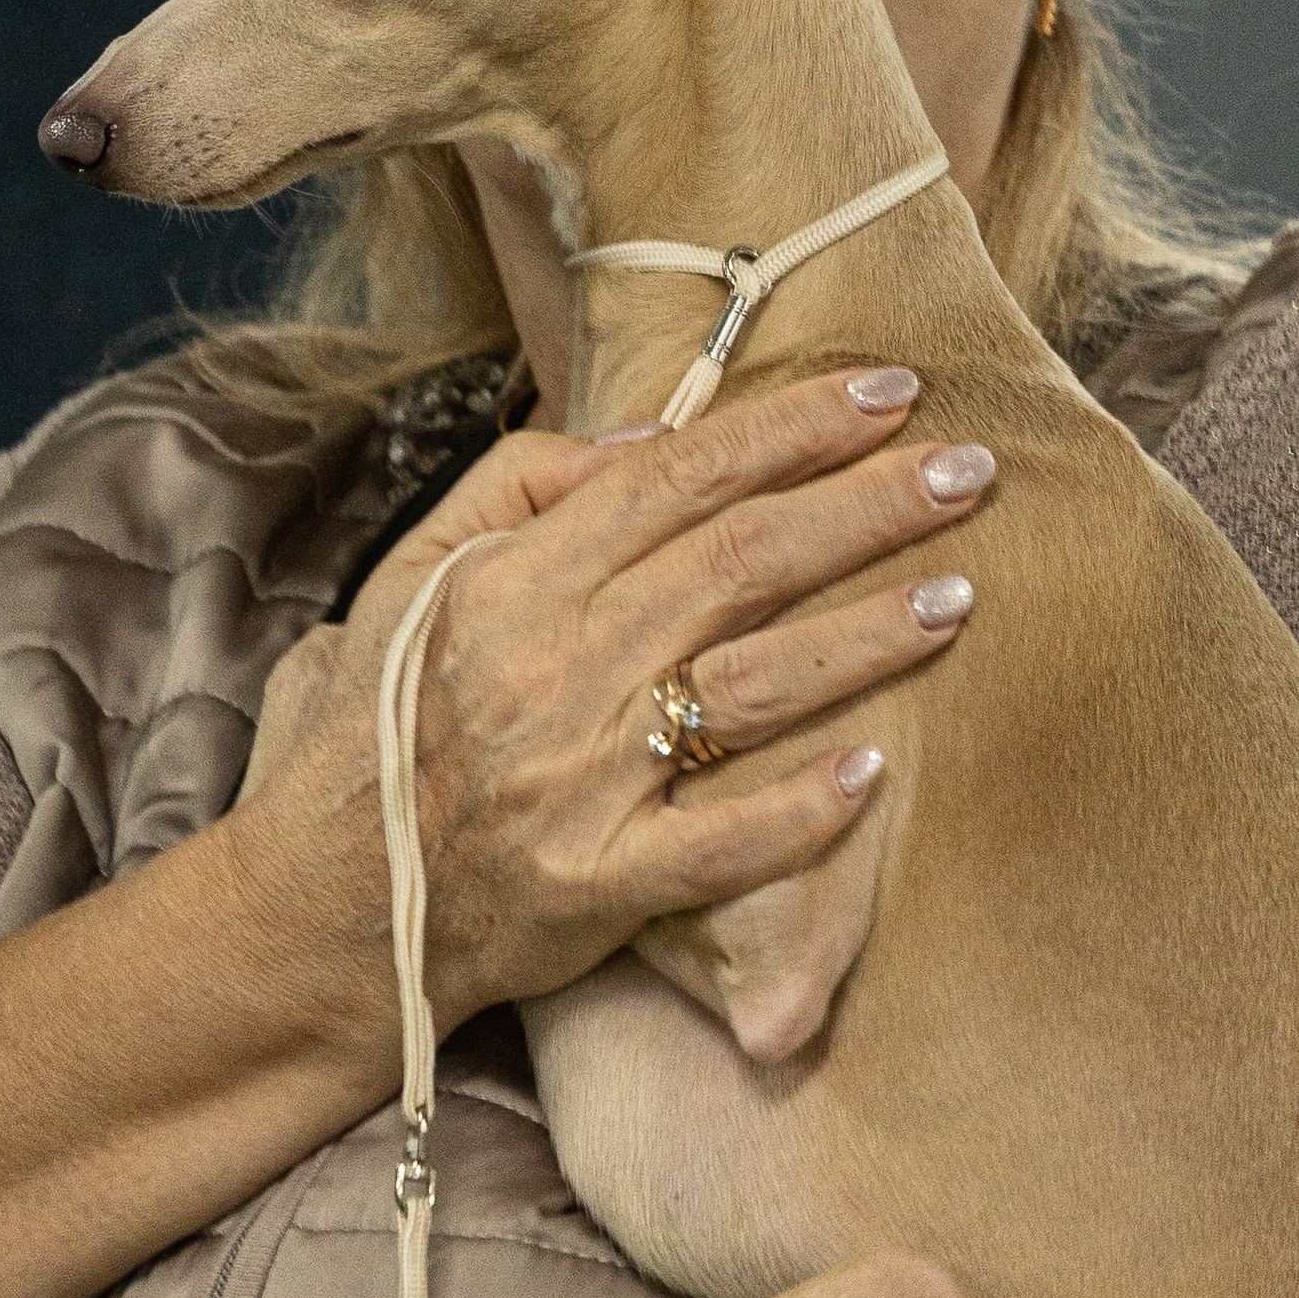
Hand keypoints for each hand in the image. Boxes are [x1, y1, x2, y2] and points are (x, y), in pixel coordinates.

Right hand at [221, 369, 991, 1052]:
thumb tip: (654, 435)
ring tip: (961, 593)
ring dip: (866, 637)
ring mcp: (579, 783)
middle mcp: (553, 672)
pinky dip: (798, 812)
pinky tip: (877, 770)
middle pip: (739, 564)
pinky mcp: (596, 886)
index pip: (678, 480)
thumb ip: (523, 486)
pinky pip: (719, 849)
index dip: (791, 429)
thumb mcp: (418, 575)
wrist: (325, 905)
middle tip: (973, 469)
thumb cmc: (382, 727)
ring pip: (750, 688)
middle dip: (867, 507)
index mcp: (514, 585)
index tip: (888, 392)